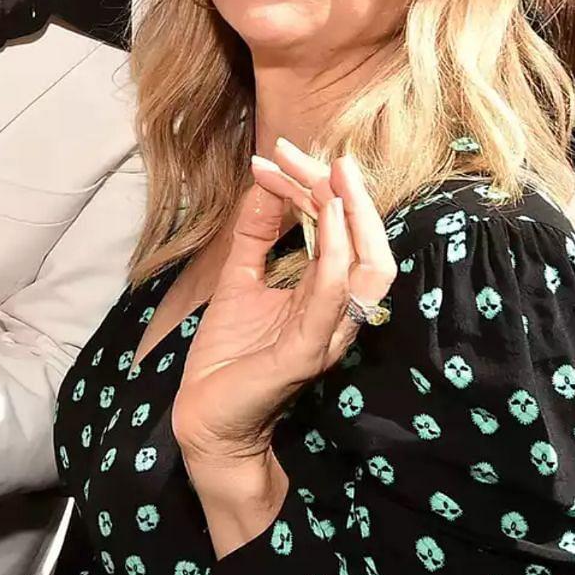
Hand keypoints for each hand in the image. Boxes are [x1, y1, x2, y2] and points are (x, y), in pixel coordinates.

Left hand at [173, 139, 394, 471]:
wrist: (205, 420)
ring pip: (367, 271)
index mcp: (325, 296)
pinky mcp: (306, 353)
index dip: (319, 188)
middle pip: (368, 245)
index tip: (282, 154)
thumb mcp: (239, 280)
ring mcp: (327, 334)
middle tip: (321, 155)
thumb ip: (254, 234)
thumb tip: (264, 180)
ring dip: (353, 220)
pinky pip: (334, 301)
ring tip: (333, 178)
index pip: (343, 233)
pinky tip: (327, 224)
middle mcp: (336, 313)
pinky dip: (336, 258)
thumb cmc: (227, 358)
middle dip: (349, 195)